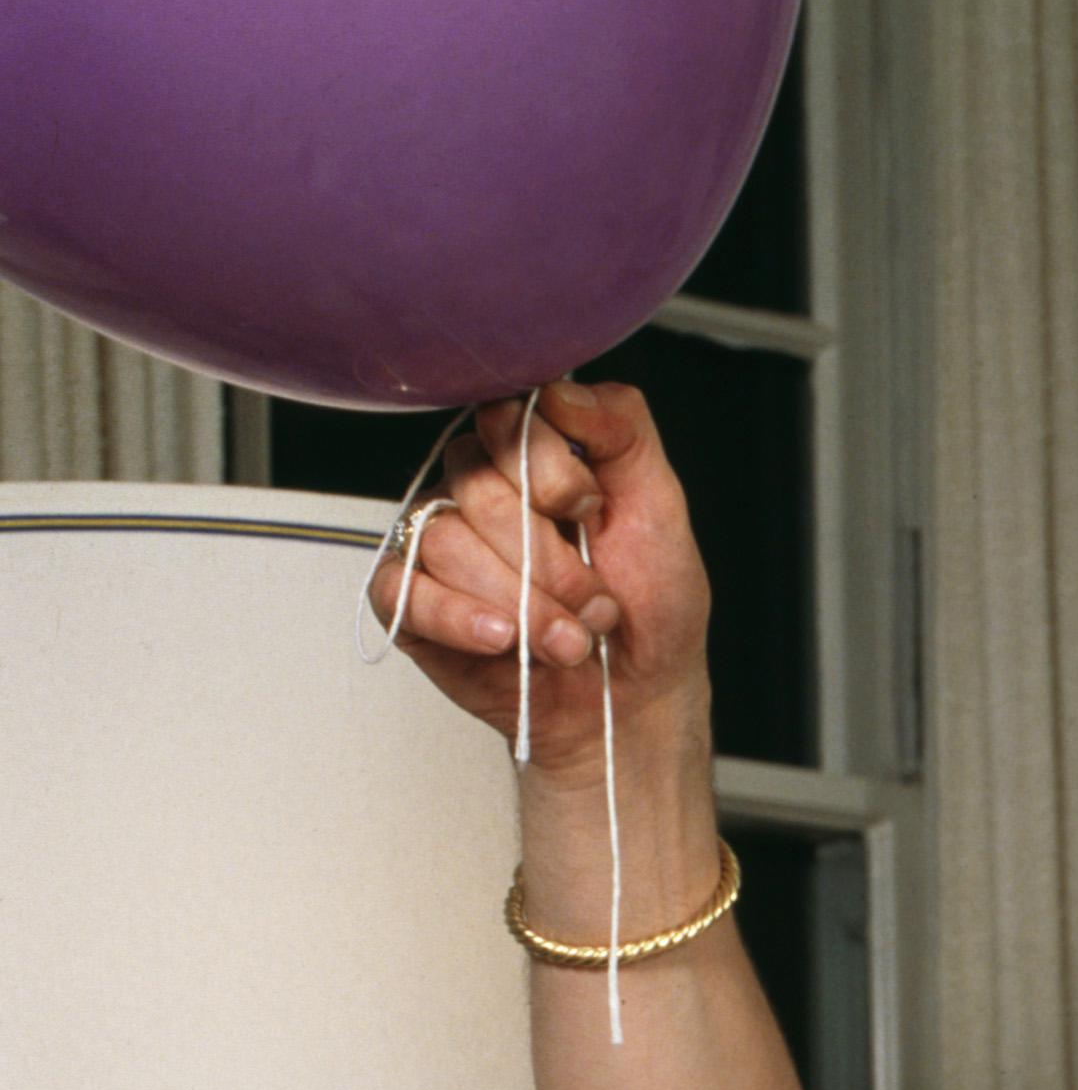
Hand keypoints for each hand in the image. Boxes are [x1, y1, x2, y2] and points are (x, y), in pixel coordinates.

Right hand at [365, 381, 705, 762]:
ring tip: (569, 640)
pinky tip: (505, 639)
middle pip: (478, 487)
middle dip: (552, 559)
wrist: (637, 700)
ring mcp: (437, 545)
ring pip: (448, 542)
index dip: (552, 473)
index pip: (504, 421)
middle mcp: (475, 493)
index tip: (592, 513)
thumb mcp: (662, 508)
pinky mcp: (412, 602)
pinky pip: (403, 590)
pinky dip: (459, 618)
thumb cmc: (648, 609)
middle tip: (594, 600)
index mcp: (524, 459)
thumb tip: (561, 390)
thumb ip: (622, 430)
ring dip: (526, 606)